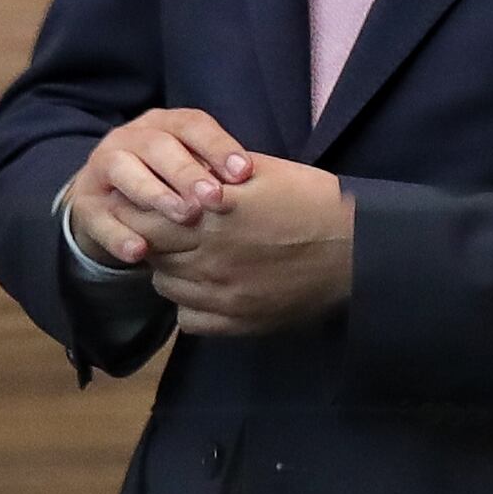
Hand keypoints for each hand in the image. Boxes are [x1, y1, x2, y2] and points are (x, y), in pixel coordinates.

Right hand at [69, 108, 253, 267]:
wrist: (110, 201)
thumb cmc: (170, 185)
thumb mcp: (195, 172)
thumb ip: (220, 175)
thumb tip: (264, 186)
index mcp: (166, 125)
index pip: (192, 126)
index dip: (218, 146)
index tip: (245, 173)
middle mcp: (132, 138)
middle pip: (158, 146)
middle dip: (188, 171)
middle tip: (214, 199)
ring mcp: (105, 167)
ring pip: (125, 171)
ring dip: (155, 193)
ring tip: (183, 217)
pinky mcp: (86, 203)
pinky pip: (99, 216)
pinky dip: (119, 234)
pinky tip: (140, 252)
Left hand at [155, 158, 356, 336]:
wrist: (354, 249)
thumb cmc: (311, 199)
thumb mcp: (259, 171)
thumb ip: (211, 172)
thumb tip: (175, 171)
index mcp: (209, 217)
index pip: (143, 218)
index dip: (138, 210)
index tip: (146, 204)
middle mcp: (207, 259)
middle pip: (151, 253)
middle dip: (151, 239)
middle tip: (166, 229)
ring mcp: (222, 296)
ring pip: (165, 286)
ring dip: (169, 269)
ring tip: (188, 256)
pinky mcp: (239, 322)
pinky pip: (189, 320)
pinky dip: (189, 304)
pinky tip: (207, 287)